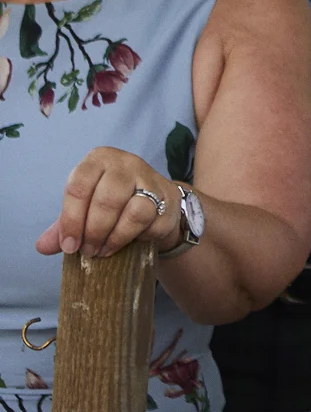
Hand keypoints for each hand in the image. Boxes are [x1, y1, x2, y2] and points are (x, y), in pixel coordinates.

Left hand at [36, 147, 184, 259]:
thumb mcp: (85, 208)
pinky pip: (152, 223)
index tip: (69, 246)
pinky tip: (128, 243)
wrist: (156, 202)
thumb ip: (64, 225)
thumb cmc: (114, 203)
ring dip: (115, 237)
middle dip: (94, 231)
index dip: (71, 220)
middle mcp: (125, 163)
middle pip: (106, 199)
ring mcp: (150, 178)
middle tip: (88, 251)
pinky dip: (136, 238)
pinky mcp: (168, 198)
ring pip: (133, 211)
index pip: (79, 186)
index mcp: (98, 159)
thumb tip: (42, 246)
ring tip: (104, 250)